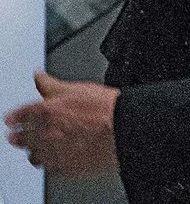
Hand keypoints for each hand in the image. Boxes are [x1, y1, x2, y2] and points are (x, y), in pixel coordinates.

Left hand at [4, 72, 119, 177]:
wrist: (122, 129)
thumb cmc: (103, 108)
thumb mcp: (76, 87)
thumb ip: (51, 84)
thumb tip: (38, 76)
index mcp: (45, 111)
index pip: (19, 115)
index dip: (13, 117)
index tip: (10, 119)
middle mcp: (45, 134)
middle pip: (21, 139)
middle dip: (18, 136)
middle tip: (16, 136)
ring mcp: (53, 153)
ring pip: (34, 157)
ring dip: (34, 151)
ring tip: (37, 148)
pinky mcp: (65, 168)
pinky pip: (49, 169)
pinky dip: (50, 163)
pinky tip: (55, 158)